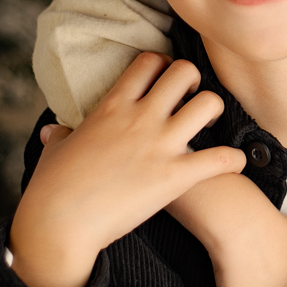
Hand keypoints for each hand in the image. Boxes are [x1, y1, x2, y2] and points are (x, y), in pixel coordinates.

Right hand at [9, 53, 244, 286]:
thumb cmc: (51, 188)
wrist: (59, 225)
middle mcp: (140, 118)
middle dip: (194, 80)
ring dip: (215, 111)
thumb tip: (54, 131)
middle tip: (192, 97)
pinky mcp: (174, 177)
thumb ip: (61, 134)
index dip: (162, 65)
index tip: (165, 79)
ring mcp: (159, 145)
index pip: (148, 62)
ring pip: (208, 104)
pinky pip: (219, 158)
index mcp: (112, 106)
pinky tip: (234, 162)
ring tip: (211, 124)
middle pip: (184, 72)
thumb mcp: (55, 150)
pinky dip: (233, 159)